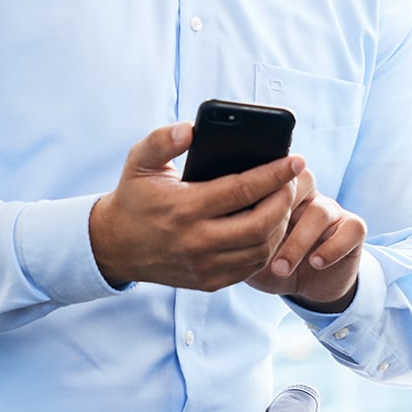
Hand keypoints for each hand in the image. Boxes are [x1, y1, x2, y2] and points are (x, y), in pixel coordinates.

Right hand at [87, 123, 305, 291]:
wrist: (115, 246)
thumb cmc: (135, 197)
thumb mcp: (139, 162)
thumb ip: (163, 140)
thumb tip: (192, 129)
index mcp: (184, 208)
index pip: (242, 190)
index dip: (274, 174)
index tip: (296, 160)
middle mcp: (197, 241)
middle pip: (262, 223)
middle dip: (285, 200)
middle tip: (291, 181)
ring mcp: (204, 266)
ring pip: (262, 248)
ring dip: (281, 224)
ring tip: (282, 201)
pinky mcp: (209, 282)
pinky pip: (251, 267)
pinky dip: (267, 246)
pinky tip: (270, 226)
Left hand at [246, 162, 365, 309]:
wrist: (305, 286)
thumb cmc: (270, 261)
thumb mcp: (246, 249)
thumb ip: (233, 231)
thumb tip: (213, 222)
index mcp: (281, 191)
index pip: (275, 174)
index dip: (263, 191)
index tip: (246, 215)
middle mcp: (308, 194)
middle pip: (300, 185)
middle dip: (279, 218)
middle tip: (260, 246)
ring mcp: (332, 210)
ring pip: (321, 211)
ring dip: (299, 242)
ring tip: (281, 267)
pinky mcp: (352, 229)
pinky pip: (351, 229)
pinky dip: (332, 247)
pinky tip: (315, 263)